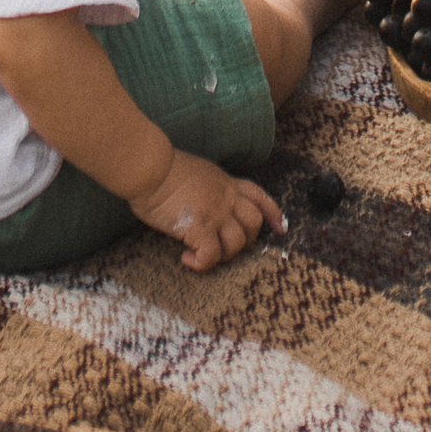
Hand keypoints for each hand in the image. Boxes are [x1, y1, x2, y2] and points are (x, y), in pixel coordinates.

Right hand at [128, 148, 285, 270]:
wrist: (150, 168)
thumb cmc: (163, 169)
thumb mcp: (197, 172)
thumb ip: (208, 188)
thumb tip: (204, 204)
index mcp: (225, 182)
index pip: (259, 196)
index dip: (273, 213)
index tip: (280, 229)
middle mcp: (225, 197)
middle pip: (254, 223)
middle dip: (246, 240)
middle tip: (225, 248)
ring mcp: (215, 212)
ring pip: (237, 243)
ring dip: (223, 255)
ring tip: (201, 253)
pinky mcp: (199, 227)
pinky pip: (211, 255)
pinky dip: (201, 263)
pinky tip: (187, 259)